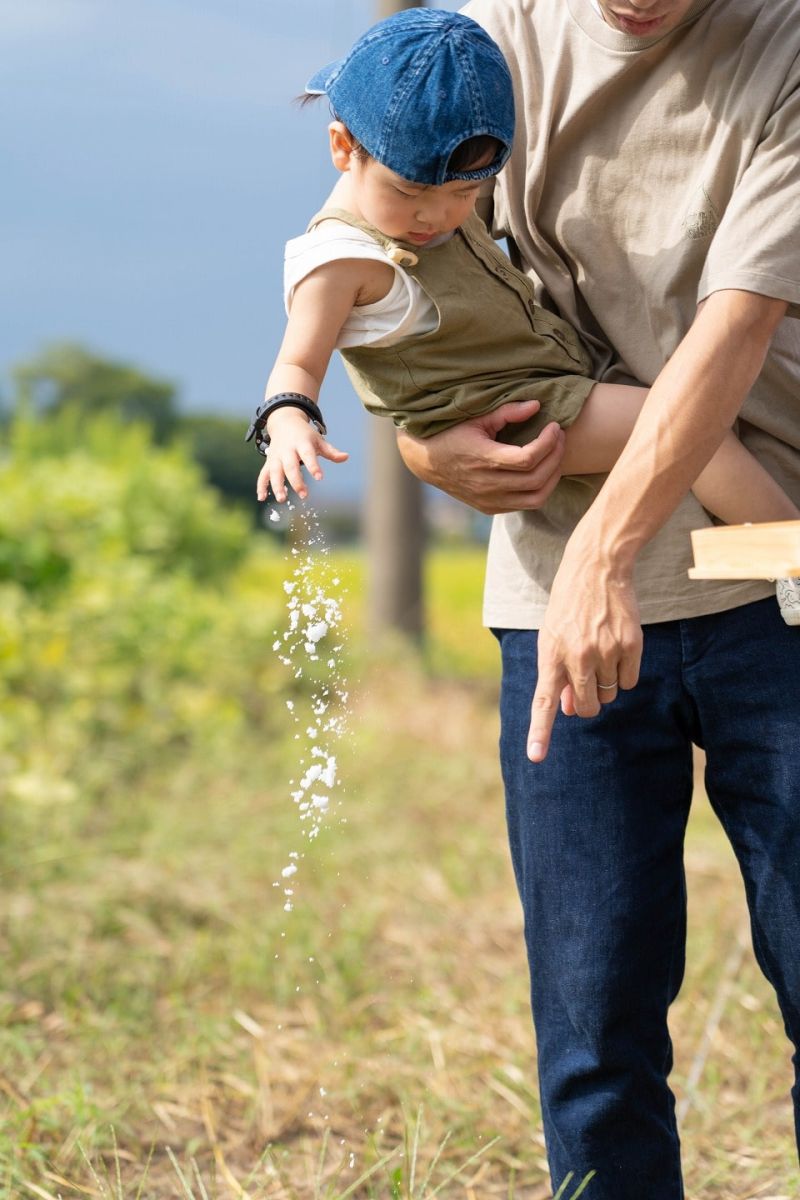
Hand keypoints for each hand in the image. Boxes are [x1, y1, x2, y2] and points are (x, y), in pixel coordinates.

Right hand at [256, 409, 347, 502]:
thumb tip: (346, 457)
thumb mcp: (318, 440)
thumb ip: (331, 451)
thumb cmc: (305, 435)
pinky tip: (261, 498)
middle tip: (304, 495)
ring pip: (275, 471)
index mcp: (301, 443)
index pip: (308, 455)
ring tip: (282, 499)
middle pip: (290, 466)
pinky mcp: (269, 462)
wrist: (284, 422)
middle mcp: (287, 450)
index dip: (313, 466)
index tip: (320, 478)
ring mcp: (276, 456)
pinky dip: (261, 485)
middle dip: (296, 481)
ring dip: (277, 485)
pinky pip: (263, 474)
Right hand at [396, 399, 565, 513]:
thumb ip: (507, 411)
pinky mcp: (489, 508)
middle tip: (559, 437)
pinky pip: (525, 504)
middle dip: (556, 456)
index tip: (554, 426)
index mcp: (483, 459)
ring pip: (536, 497)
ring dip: (553, 476)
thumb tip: (537, 405)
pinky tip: (541, 470)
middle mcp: (487, 485)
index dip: (548, 442)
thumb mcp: (476, 417)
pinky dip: (540, 488)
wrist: (426, 460)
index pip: (528, 458)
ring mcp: (489, 500)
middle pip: (537, 478)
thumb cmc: (452, 433)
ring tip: (555, 455)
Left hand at [527, 532, 642, 761]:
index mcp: (551, 655)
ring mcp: (606, 651)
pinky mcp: (631, 645)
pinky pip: (629, 681)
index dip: (540, 731)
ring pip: (611, 694)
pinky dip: (624, 673)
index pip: (543, 702)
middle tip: (587, 681)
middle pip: (589, 707)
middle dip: (589, 703)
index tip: (536, 757)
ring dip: (606, 682)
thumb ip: (559, 676)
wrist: (597, 569)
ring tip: (600, 649)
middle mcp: (578, 657)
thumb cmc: (569, 607)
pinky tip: (617, 647)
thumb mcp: (552, 638)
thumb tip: (571, 710)